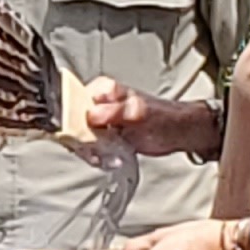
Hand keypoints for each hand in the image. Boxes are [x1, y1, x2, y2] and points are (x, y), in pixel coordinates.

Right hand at [82, 77, 220, 158]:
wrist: (177, 133)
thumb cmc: (162, 117)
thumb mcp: (138, 112)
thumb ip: (114, 112)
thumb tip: (91, 115)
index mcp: (102, 90)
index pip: (74, 102)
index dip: (73, 121)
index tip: (83, 136)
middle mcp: (98, 104)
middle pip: (74, 123)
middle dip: (83, 141)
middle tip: (98, 151)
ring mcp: (101, 122)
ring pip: (81, 138)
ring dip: (92, 152)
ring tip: (111, 156)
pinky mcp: (105, 138)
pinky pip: (91, 149)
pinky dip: (99, 158)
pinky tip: (112, 159)